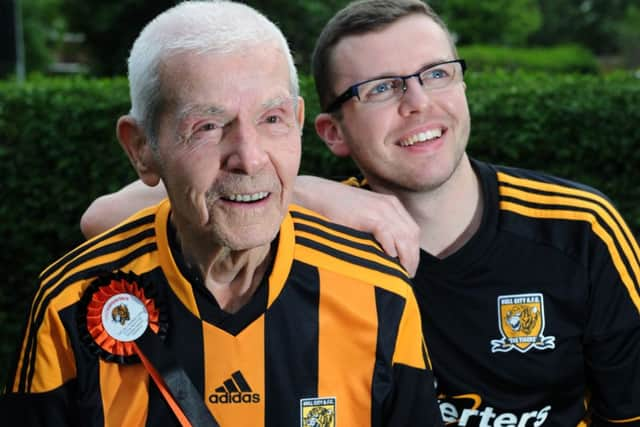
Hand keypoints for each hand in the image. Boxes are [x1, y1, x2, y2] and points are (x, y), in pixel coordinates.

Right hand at [294, 176, 419, 276]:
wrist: (315, 195)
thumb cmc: (335, 210)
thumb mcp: (362, 215)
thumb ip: (375, 229)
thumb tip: (383, 253)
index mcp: (390, 205)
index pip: (412, 231)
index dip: (414, 251)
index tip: (408, 268)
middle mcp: (389, 206)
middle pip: (412, 235)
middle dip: (412, 258)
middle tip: (406, 276)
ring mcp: (380, 209)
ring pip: (404, 237)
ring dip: (405, 258)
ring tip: (400, 274)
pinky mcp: (367, 215)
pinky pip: (387, 233)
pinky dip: (391, 247)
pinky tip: (389, 259)